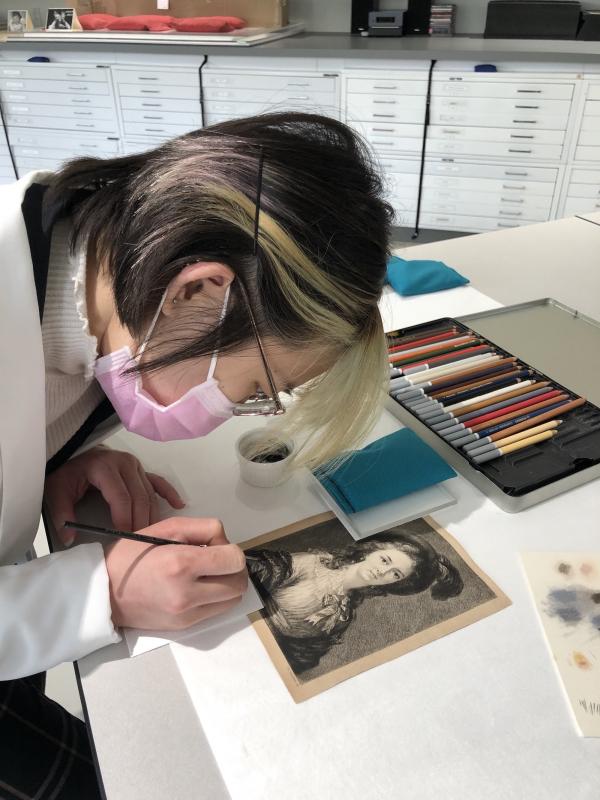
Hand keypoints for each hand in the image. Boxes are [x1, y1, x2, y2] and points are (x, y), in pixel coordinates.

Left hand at [44, 446, 184, 543]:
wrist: (74, 453)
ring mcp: (135, 465)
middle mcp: (124, 463)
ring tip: (152, 535)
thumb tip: (70, 538)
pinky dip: (169, 493)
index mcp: (104, 467)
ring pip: (150, 494)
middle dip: (140, 522)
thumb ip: (62, 513)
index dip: (125, 520)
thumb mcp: (57, 490)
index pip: (121, 498)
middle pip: (139, 498)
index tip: (124, 538)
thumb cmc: (68, 472)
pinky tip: (178, 504)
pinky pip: (158, 482)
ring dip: (153, 515)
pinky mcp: (141, 469)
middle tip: (138, 542)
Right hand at [104, 517, 247, 629]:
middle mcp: (187, 594)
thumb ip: (202, 529)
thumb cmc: (132, 554)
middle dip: (233, 568)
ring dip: (228, 584)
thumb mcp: (166, 528)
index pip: (234, 559)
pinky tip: (198, 588)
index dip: (231, 549)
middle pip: (239, 583)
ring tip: (207, 575)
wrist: (103, 592)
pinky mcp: (184, 627)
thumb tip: (225, 542)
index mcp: (181, 564)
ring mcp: (186, 615)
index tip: (215, 546)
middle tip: (214, 560)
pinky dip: (216, 598)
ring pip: (233, 600)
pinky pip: (217, 611)